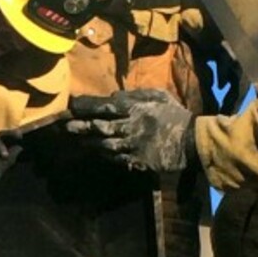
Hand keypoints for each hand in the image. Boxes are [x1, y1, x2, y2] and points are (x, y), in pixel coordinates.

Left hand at [64, 89, 196, 173]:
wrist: (193, 142)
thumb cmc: (176, 116)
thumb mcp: (159, 97)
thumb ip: (136, 95)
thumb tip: (112, 97)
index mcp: (136, 109)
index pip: (105, 106)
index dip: (87, 106)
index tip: (72, 105)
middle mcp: (131, 127)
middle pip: (100, 127)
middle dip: (81, 127)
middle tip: (64, 127)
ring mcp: (133, 146)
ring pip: (104, 144)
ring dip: (89, 143)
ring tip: (76, 141)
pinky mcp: (137, 161)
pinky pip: (116, 158)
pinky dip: (104, 155)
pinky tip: (96, 152)